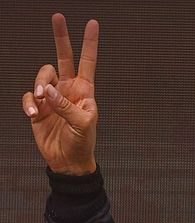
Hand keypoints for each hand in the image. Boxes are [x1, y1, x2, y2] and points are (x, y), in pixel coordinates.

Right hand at [22, 14, 99, 175]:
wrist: (67, 161)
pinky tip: (32, 113)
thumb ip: (66, 105)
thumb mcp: (81, 124)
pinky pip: (28, 95)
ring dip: (39, 85)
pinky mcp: (37, 106)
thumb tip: (47, 90)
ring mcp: (52, 96)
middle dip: (61, 37)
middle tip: (58, 17)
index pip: (88, 62)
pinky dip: (28, 102)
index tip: (93, 24)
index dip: (90, 44)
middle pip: (63, 57)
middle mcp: (68, 89)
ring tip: (40, 100)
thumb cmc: (82, 143)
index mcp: (85, 91)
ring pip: (42, 76)